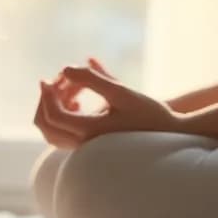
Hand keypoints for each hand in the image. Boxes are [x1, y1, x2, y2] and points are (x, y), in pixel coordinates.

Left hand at [32, 58, 180, 148]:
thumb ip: (93, 79)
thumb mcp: (121, 92)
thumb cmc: (149, 112)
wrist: (170, 134)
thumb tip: (65, 68)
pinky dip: (63, 116)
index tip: (50, 78)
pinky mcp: (91, 146)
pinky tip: (78, 101)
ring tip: (70, 87)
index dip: (47, 95)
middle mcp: (84, 144)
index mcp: (90, 132)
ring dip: (55, 107)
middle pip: (46, 127)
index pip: (54, 116)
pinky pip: (64, 134)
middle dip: (47, 101)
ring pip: (53, 132)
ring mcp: (86, 148)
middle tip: (54, 80)